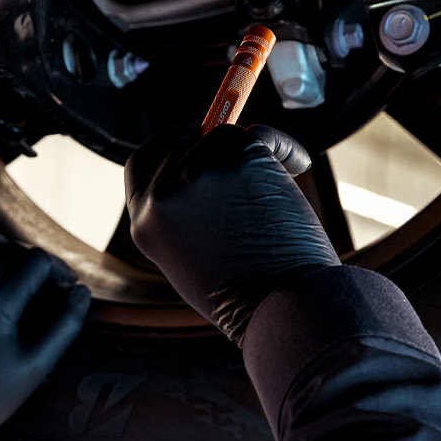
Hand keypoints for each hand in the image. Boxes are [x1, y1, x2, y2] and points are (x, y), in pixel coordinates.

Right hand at [125, 124, 338, 342]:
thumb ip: (184, 212)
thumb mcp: (190, 257)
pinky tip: (297, 168)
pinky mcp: (239, 159)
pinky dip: (284, 147)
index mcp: (144, 222)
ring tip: (276, 192)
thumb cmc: (248, 294)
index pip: (142, 162)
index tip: (192, 137)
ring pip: (225, 136)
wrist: (282, 305)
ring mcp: (198, 173)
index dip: (169, 145)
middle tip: (248, 160)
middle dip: (216, 146)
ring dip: (255, 154)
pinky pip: (261, 134)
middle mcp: (162, 195)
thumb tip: (202, 167)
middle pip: (184, 142)